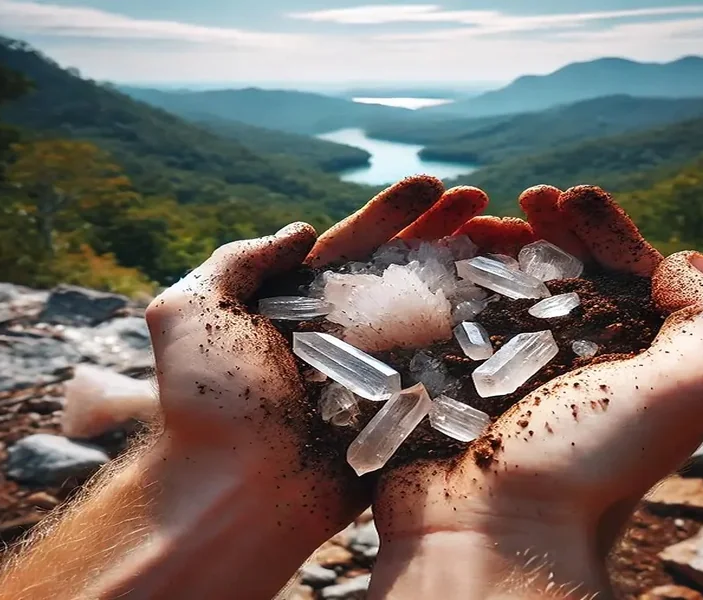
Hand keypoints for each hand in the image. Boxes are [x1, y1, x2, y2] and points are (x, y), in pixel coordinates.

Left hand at [143, 176, 485, 595]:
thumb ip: (238, 260)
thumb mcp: (191, 310)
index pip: (356, 246)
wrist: (229, 490)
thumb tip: (302, 230)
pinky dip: (475, 342)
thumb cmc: (206, 401)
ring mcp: (374, 374)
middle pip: (403, 272)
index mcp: (300, 305)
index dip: (395, 213)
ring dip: (468, 278)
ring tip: (511, 245)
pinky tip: (509, 311)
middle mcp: (342, 333)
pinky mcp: (398, 413)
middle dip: (444, 234)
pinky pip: (442, 372)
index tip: (436, 184)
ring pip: (431, 315)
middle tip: (486, 204)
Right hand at [369, 185, 702, 599]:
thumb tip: (688, 262)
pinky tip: (444, 254)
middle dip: (552, 228)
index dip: (605, 229)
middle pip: (567, 275)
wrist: (488, 532)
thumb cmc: (589, 463)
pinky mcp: (457, 380)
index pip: (626, 274)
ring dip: (499, 244)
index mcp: (632, 364)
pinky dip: (454, 277)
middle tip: (529, 200)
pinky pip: (457, 314)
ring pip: (509, 287)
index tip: (571, 197)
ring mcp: (511, 372)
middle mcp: (575, 365)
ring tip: (479, 221)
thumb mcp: (688, 390)